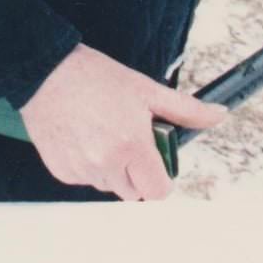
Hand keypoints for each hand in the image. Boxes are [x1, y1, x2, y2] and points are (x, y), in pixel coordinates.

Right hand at [19, 43, 225, 200]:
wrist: (44, 70)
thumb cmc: (94, 76)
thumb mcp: (144, 88)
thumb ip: (185, 108)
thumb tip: (218, 114)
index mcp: (131, 145)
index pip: (158, 192)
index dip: (159, 178)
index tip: (153, 161)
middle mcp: (105, 162)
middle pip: (133, 191)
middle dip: (134, 171)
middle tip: (125, 140)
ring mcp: (80, 168)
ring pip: (107, 185)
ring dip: (109, 169)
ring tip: (100, 134)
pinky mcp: (60, 169)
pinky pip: (83, 179)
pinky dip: (85, 165)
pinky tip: (81, 137)